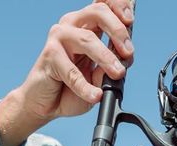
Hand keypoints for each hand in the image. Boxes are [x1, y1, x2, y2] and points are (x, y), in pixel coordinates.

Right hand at [0, 1, 134, 145]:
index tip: (130, 20)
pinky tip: (94, 95)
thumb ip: (111, 66)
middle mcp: (72, 25)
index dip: (119, 5)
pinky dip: (86, 86)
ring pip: (87, 39)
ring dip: (106, 57)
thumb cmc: (71, 88)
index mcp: (87, 25)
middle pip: (98, 12)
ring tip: (117, 73)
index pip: (104, 4)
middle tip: (128, 52)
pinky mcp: (50, 54)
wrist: (46, 104)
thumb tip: (123, 60)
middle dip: (118, 31)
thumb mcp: (99, 78)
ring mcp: (59, 37)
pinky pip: (72, 71)